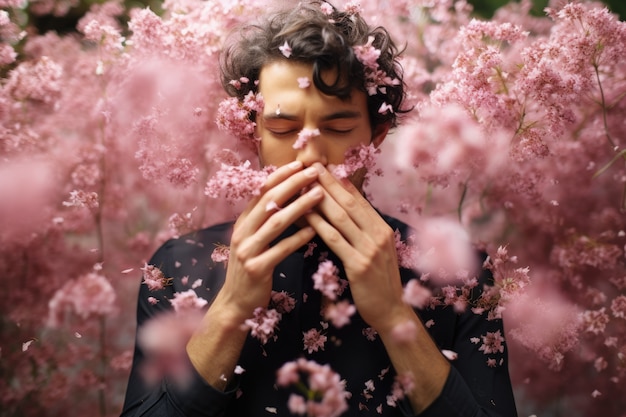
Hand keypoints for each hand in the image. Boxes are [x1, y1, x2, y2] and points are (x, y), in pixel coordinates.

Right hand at [214, 161, 323, 322]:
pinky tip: (315, 231)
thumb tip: (286, 195)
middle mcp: (242, 232)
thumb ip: (265, 220)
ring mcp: (247, 251)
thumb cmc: (251, 268)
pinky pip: (280, 250)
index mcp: (242, 222)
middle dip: (293, 184)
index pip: (261, 191)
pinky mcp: (256, 269)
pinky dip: (298, 239)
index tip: (300, 164)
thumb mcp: (253, 240)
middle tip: (313, 172)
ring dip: (300, 206)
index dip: (280, 175)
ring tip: (320, 195)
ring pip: (276, 223)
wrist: (235, 303)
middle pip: (269, 201)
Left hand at [304, 163, 411, 332]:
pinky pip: (335, 239)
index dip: (340, 181)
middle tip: (311, 165)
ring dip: (320, 198)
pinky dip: (319, 224)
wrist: (391, 311)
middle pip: (349, 202)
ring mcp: (370, 249)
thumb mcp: (376, 252)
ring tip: (303, 184)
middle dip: (329, 182)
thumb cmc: (378, 283)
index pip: (359, 199)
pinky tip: (305, 215)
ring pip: (341, 217)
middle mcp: (378, 234)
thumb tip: (344, 212)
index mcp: (382, 228)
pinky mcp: (359, 265)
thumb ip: (363, 232)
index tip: (324, 166)